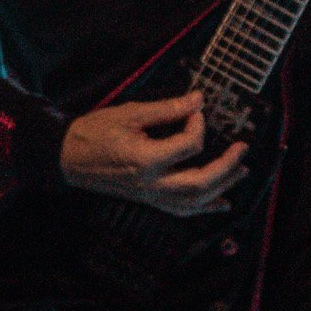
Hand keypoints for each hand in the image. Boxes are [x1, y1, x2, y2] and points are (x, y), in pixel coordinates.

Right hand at [60, 91, 247, 217]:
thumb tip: (198, 100)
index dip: (198, 123)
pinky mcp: (148, 200)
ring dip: (222, 187)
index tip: (196, 108)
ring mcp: (150, 196)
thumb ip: (167, 109)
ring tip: (241, 172)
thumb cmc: (94, 132)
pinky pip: (181, 210)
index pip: (189, 145)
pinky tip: (221, 203)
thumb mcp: (130, 113)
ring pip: (195, 201)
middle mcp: (152, 184)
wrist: (68, 157)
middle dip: (226, 166)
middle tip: (242, 149)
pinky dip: (204, 208)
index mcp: (147, 160)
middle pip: (201, 182)